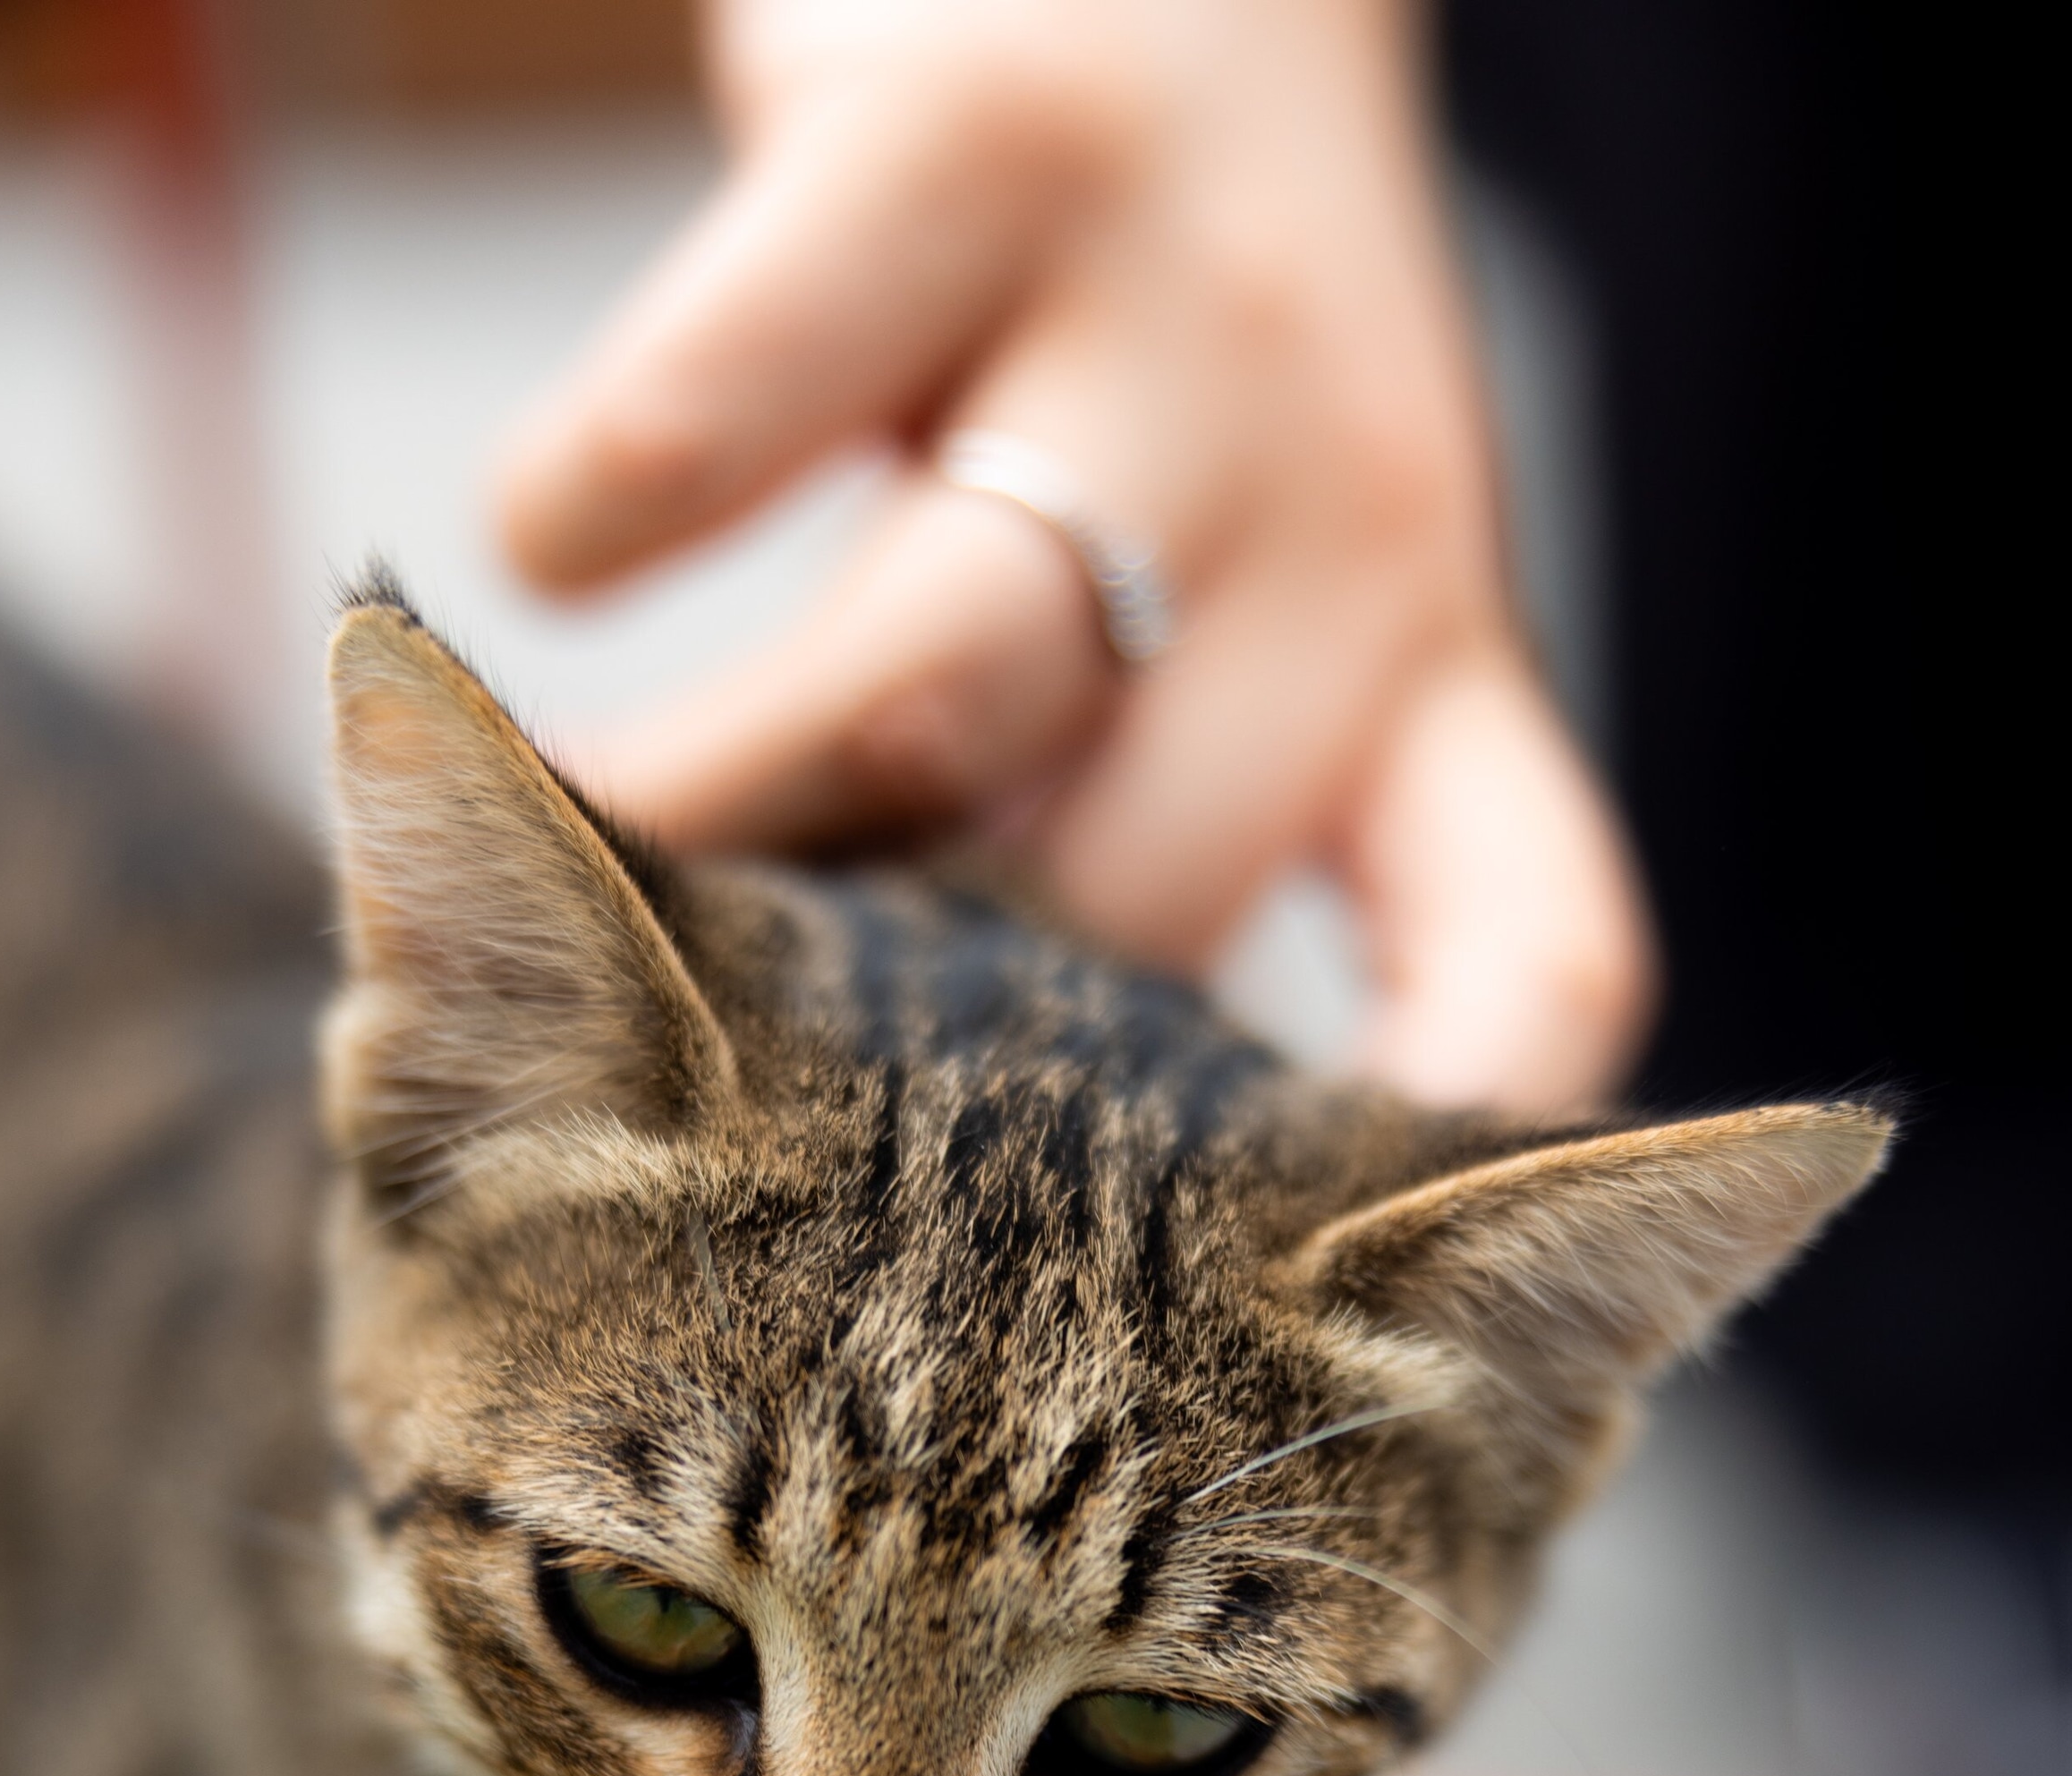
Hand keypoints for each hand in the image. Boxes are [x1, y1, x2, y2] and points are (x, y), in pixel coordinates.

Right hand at [495, 0, 1653, 1116]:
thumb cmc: (1140, 345)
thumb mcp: (1247, 616)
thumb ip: (1158, 860)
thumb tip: (970, 1171)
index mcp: (1424, 672)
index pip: (1528, 971)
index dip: (1443, 1174)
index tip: (1277, 1350)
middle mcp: (1341, 521)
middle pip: (1134, 902)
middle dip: (905, 1064)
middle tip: (704, 1131)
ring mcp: (1163, 326)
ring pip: (929, 682)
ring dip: (710, 822)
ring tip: (571, 874)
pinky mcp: (966, 130)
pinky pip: (730, 404)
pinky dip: (597, 513)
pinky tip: (543, 570)